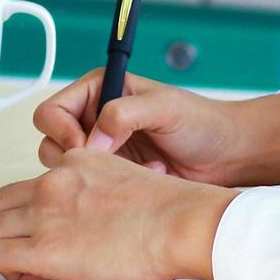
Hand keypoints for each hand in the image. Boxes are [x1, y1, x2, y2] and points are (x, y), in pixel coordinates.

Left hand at [0, 147, 237, 279]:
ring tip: (32, 263)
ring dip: (5, 248)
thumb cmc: (165, 207)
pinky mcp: (44, 249)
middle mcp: (51, 183)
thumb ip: (90, 185)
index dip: (25, 211)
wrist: (177, 222)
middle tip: (28, 246)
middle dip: (5, 227)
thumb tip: (83, 210)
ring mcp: (44, 215)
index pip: (22, 185)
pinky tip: (36, 273)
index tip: (42, 226)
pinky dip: (12, 269)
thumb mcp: (120, 174)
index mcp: (71, 161)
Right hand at [32, 68, 279, 187]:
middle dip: (75, 157)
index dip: (61, 129)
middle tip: (106, 163)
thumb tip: (94, 134)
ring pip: (66, 169)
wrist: (228, 157)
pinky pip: (92, 188)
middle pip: (51, 140)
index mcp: (101, 90)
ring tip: (136, 169)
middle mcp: (96, 119)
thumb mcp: (165, 108)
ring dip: (97, 173)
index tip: (83, 146)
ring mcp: (104, 150)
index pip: (53, 109)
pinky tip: (146, 180)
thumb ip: (126, 112)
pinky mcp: (113, 177)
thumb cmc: (203, 123)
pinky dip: (113, 188)